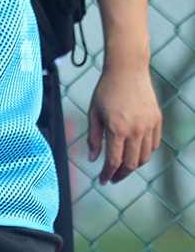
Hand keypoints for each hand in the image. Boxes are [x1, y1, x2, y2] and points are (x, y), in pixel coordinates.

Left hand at [85, 61, 161, 183]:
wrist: (127, 71)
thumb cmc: (106, 91)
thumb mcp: (93, 113)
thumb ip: (94, 138)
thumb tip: (94, 159)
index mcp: (117, 129)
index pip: (114, 161)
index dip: (107, 174)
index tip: (103, 181)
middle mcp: (135, 130)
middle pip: (131, 164)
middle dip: (120, 175)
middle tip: (112, 178)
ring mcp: (149, 126)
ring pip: (144, 157)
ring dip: (133, 166)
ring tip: (122, 167)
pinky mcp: (157, 121)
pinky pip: (153, 145)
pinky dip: (144, 153)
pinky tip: (134, 152)